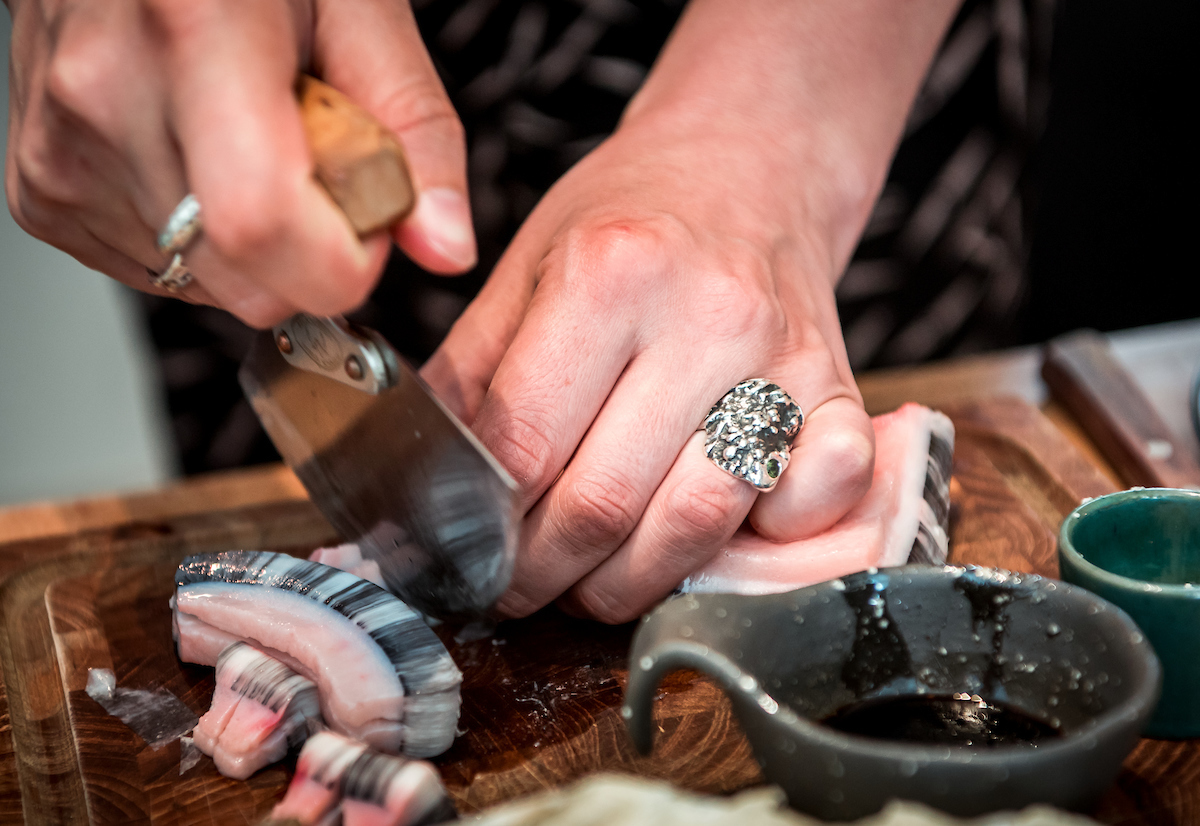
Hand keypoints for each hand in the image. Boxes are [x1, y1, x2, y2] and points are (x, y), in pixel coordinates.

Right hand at [3, 0, 474, 327]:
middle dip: (315, 251)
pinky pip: (158, 274)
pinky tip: (200, 160)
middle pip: (249, 282)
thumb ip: (416, 128)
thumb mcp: (361, 7)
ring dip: (258, 242)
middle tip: (312, 156)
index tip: (372, 216)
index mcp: (194, 28)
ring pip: (210, 287)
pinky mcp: (42, 192)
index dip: (346, 257)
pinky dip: (203, 241)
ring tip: (245, 139)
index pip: (266, 225)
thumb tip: (445, 246)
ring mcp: (62, 151)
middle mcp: (105, 95)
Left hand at [424, 118, 875, 622]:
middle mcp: (707, 314)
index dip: (481, 528)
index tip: (466, 557)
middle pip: (604, 503)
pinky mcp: (840, 392)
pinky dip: (759, 548)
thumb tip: (415, 494)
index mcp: (609, 271)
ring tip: (595, 574)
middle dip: (543, 574)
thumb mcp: (525, 272)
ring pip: (697, 525)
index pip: (524, 446)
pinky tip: (712, 532)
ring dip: (632, 582)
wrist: (749, 168)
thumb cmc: (629, 222)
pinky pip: (810, 510)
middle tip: (520, 584)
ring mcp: (785, 358)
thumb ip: (468, 380)